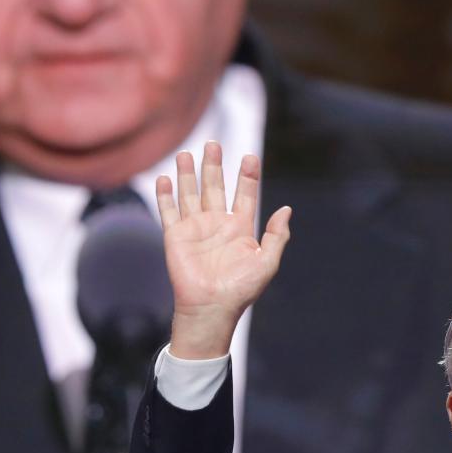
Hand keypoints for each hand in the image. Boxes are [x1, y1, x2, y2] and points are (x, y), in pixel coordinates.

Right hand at [155, 141, 291, 359]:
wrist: (211, 308)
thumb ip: (277, 236)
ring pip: (191, 194)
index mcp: (241, 228)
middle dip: (214, 165)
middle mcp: (217, 223)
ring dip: (188, 174)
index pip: (245, 194)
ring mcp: (195, 228)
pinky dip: (165, 195)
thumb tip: (286, 209)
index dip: (247, 176)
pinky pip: (169, 211)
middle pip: (215, 187)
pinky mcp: (175, 237)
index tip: (250, 157)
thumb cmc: (241, 290)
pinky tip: (165, 178)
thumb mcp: (267, 263)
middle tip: (213, 144)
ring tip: (187, 154)